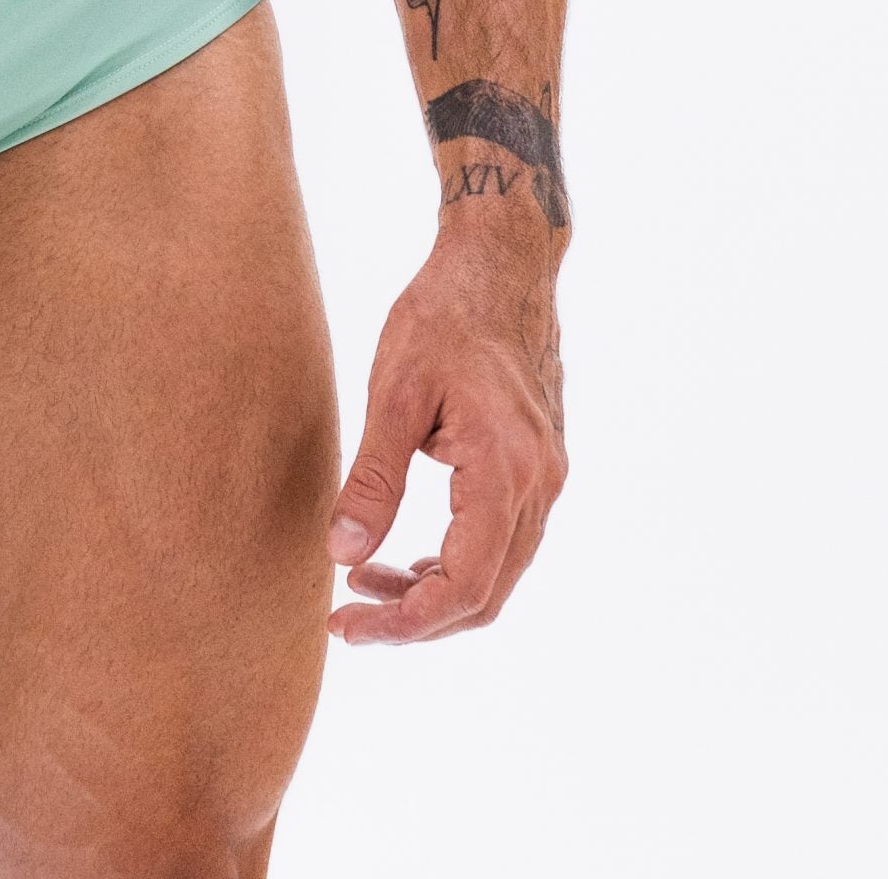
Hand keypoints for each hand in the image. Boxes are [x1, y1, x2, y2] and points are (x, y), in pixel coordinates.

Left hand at [326, 231, 564, 644]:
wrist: (501, 262)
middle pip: (485, 595)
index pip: (463, 586)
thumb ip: (373, 478)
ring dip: (433, 593)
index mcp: (506, 470)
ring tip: (362, 583)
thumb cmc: (443, 314)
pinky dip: (456, 563)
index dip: (403, 621)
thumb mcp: (394, 391)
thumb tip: (341, 554)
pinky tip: (406, 555)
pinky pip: (503, 542)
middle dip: (415, 621)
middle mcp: (540, 485)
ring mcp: (547, 478)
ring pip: (498, 575)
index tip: (343, 625)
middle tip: (346, 621)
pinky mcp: (539, 467)